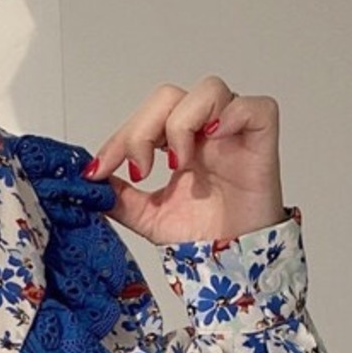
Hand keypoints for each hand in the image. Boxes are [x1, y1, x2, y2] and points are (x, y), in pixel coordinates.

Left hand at [82, 76, 287, 245]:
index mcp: (179, 143)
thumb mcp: (148, 216)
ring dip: (181, 123)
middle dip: (142, 130)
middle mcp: (204, 130)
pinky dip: (231, 115)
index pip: (144, 119)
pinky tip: (213, 139)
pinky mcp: (261, 138)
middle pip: (168, 97)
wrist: (233, 261)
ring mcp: (233, 131)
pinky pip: (254, 106)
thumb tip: (89, 182)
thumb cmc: (202, 234)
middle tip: (139, 169)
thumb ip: (119, 197)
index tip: (99, 170)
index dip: (119, 139)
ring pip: (207, 91)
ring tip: (178, 163)